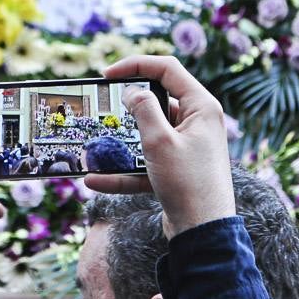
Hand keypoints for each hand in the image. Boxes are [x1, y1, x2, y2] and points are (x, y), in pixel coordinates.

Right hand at [85, 56, 234, 237]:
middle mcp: (198, 122)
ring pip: (149, 135)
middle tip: (102, 107)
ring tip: (94, 146)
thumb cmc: (187, 184)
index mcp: (201, 106)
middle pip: (157, 101)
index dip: (136, 65)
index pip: (167, 69)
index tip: (107, 75)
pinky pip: (147, 162)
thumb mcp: (159, 141)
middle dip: (127, 106)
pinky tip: (97, 180)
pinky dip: (125, 170)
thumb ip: (143, 109)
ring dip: (122, 142)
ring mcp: (188, 146)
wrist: (203, 233)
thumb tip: (133, 92)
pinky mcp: (178, 169)